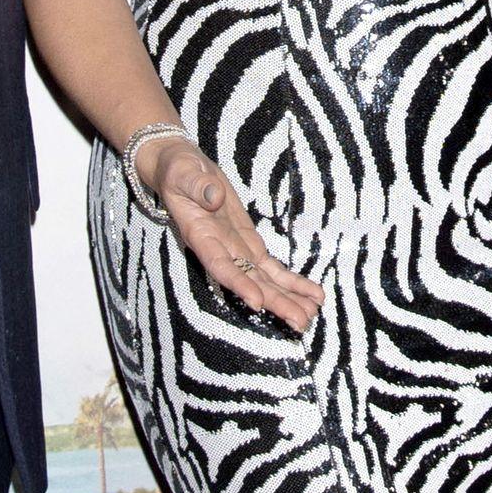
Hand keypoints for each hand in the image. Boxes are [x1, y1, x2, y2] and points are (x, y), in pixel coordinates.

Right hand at [140, 137, 324, 332]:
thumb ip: (197, 186)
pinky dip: (291, 281)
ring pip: (264, 280)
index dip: (238, 284)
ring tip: (312, 315)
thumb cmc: (178, 171)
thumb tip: (214, 196)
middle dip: (275, 302)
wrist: (181, 170)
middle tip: (301, 322)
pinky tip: (311, 295)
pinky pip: (271, 266)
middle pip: (250, 281)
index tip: (258, 302)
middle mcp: (220, 250)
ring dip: (288, 298)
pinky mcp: (248, 243)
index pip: (220, 265)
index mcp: (201, 236)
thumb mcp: (182, 172)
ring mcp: (236, 249)